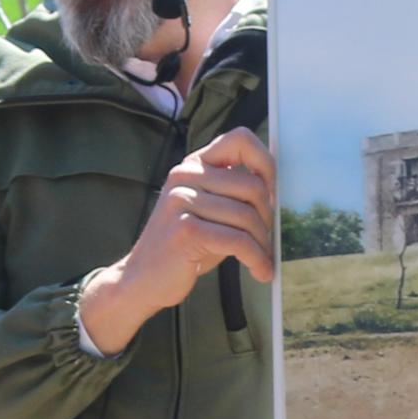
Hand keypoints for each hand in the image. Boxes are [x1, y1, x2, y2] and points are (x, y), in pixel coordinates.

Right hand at [79, 128, 272, 350]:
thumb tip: (276, 193)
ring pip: (248, 217)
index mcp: (193, 166)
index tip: (270, 194)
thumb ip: (232, 195)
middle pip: (253, 186)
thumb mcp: (207, 211)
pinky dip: (256, 259)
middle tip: (264, 240)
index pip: (239, 140)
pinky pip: (239, 241)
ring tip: (261, 259)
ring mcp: (182, 202)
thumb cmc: (184, 247)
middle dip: (267, 219)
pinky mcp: (186, 230)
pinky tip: (260, 270)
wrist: (142, 279)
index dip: (265, 164)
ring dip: (262, 244)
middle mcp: (185, 177)